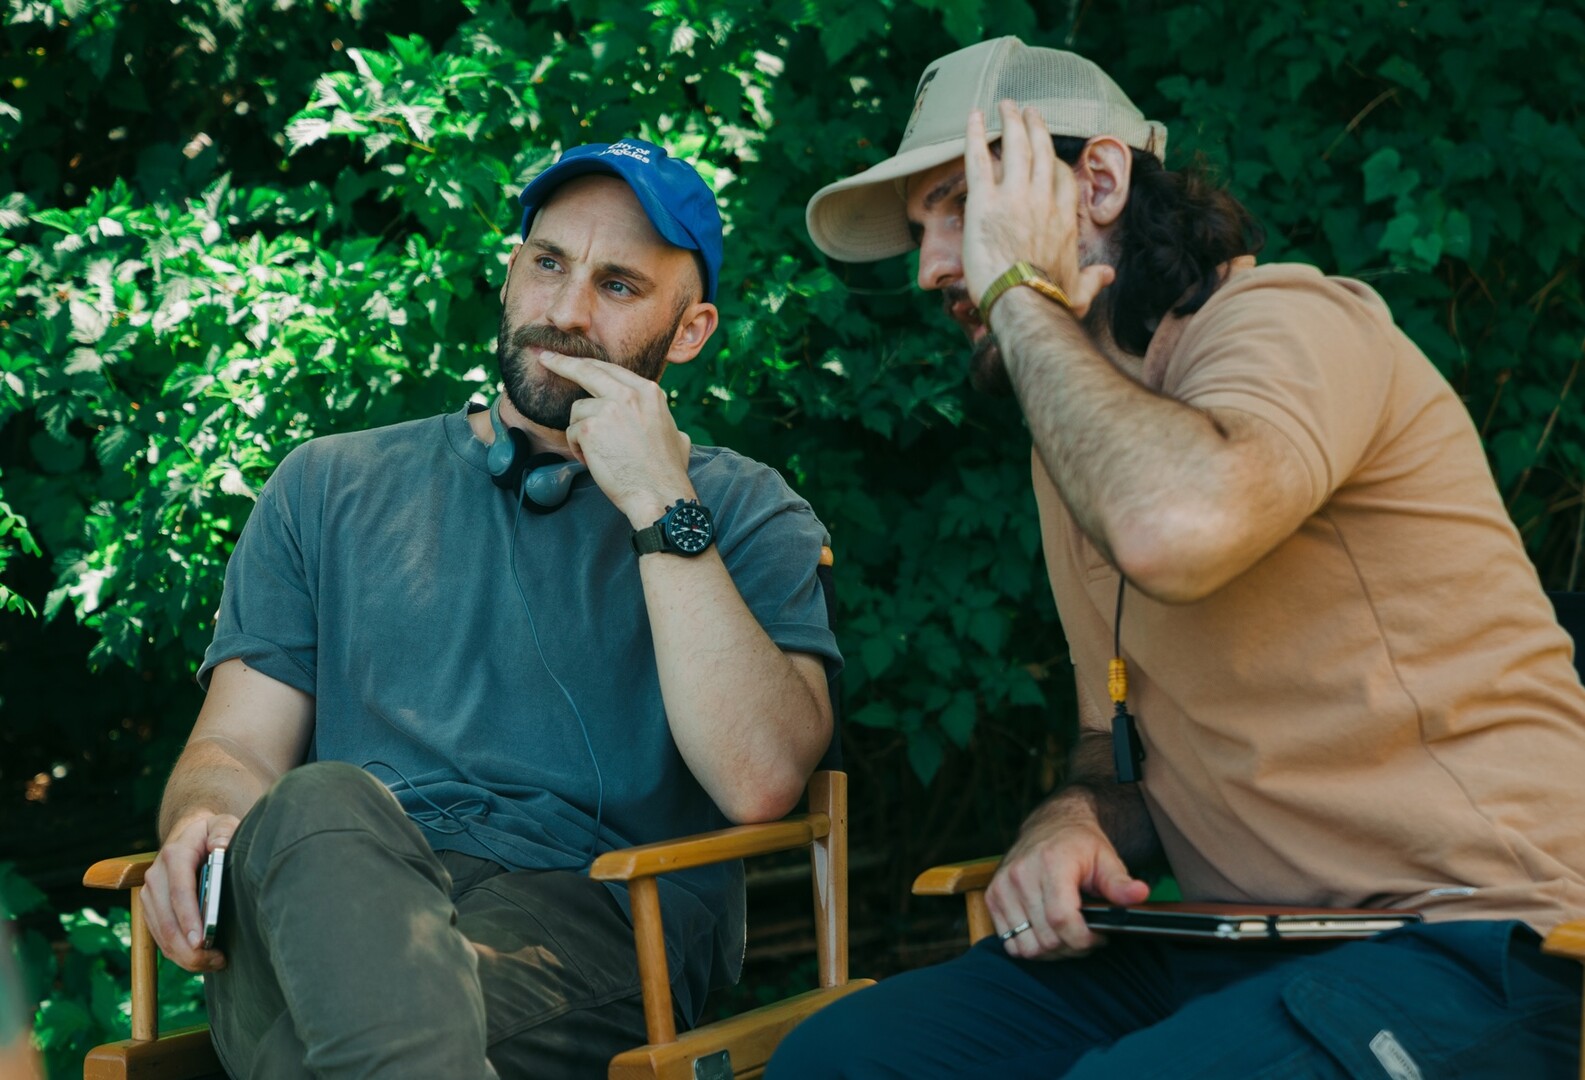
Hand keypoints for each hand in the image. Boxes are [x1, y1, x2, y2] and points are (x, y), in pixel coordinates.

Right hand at [142, 811, 238, 972]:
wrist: (189, 835)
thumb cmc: (212, 834)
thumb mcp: (223, 824)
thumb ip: (224, 832)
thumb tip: (221, 846)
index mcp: (175, 855)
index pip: (180, 891)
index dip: (189, 918)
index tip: (201, 940)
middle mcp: (156, 876)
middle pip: (167, 920)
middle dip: (189, 947)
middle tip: (217, 960)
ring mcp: (150, 894)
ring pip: (162, 935)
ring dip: (185, 956)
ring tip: (215, 962)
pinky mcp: (150, 909)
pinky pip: (161, 938)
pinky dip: (179, 954)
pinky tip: (201, 959)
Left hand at [537, 354, 694, 526]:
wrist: (659, 493)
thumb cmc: (667, 472)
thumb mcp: (675, 434)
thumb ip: (660, 421)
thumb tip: (666, 425)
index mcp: (648, 392)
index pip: (611, 369)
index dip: (589, 363)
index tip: (572, 359)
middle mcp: (628, 394)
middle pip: (587, 370)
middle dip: (562, 362)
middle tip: (545, 358)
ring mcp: (608, 409)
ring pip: (577, 410)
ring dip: (581, 432)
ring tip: (598, 453)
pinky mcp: (590, 428)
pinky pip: (572, 432)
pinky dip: (579, 449)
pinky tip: (594, 461)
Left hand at [962, 101, 1114, 320]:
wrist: (1025, 303)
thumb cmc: (1051, 301)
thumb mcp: (1080, 291)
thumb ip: (1094, 280)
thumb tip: (1108, 276)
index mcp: (1064, 219)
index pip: (1063, 180)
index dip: (1055, 163)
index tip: (1048, 154)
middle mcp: (1043, 200)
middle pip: (1041, 153)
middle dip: (1035, 128)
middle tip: (1029, 111)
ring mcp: (1015, 197)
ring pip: (1015, 147)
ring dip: (1010, 122)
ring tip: (1006, 104)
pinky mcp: (985, 202)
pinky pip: (978, 159)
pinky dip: (974, 135)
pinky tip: (973, 116)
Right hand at [985, 798, 1149, 959]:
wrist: (1051, 825)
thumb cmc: (1081, 845)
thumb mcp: (1107, 859)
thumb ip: (1121, 882)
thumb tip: (1140, 894)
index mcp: (1051, 863)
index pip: (1062, 919)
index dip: (1083, 940)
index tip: (1099, 937)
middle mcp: (1021, 873)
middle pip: (1046, 938)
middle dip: (1072, 947)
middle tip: (1087, 937)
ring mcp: (1003, 886)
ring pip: (1026, 946)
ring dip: (1050, 951)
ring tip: (1067, 935)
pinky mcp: (993, 896)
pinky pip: (1009, 942)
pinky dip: (1030, 946)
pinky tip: (1047, 932)